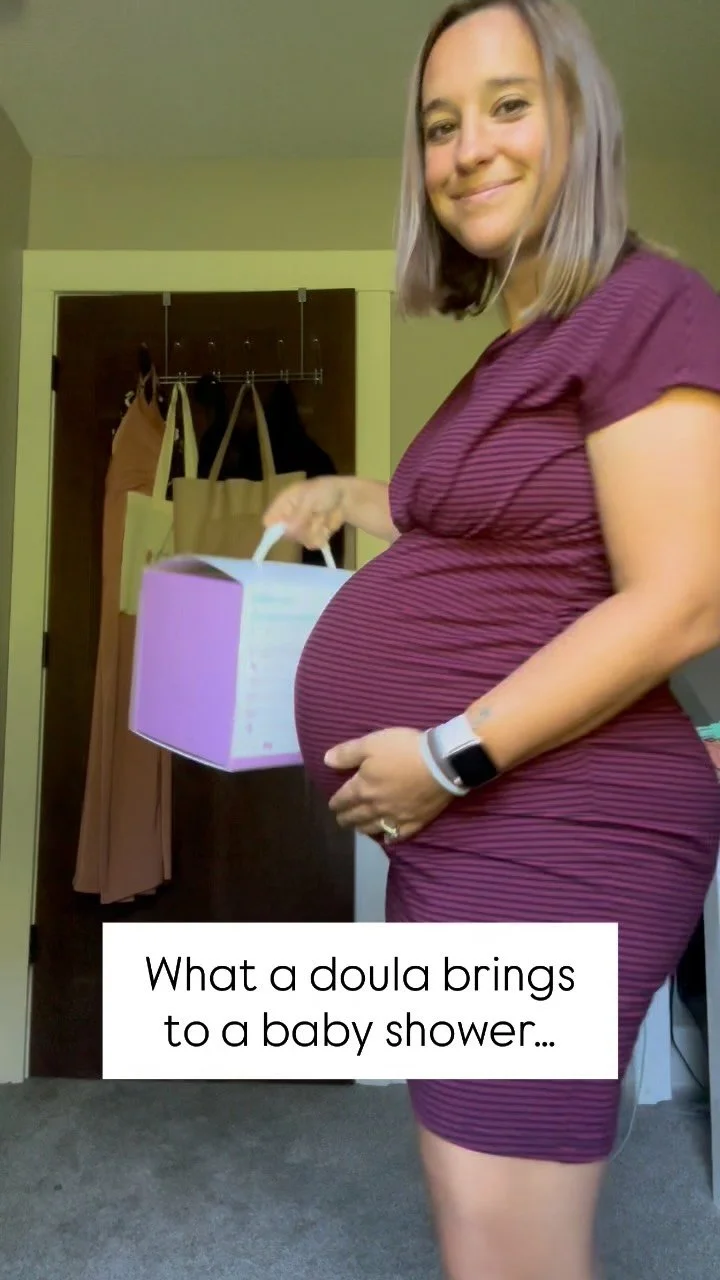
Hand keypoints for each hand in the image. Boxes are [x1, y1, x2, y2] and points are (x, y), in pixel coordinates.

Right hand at [263, 476, 346, 550]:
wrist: (347, 498)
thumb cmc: (325, 491)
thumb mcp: (310, 499)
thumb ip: (298, 516)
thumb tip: (286, 532)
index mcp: (283, 503)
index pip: (269, 521)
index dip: (274, 529)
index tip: (287, 531)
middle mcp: (288, 517)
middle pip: (285, 534)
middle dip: (300, 530)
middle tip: (312, 518)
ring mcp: (300, 528)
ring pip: (300, 540)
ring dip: (314, 531)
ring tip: (322, 517)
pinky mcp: (312, 536)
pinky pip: (312, 544)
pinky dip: (322, 537)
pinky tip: (327, 526)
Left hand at [324, 728, 452, 843]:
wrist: (441, 763)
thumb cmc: (403, 749)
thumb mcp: (371, 743)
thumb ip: (347, 753)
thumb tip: (326, 761)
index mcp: (362, 788)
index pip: (342, 799)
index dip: (336, 802)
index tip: (333, 805)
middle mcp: (375, 807)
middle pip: (355, 817)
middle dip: (346, 818)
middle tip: (342, 819)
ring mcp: (395, 817)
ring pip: (373, 828)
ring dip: (362, 828)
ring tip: (359, 828)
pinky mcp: (415, 822)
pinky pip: (398, 835)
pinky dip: (390, 839)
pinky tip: (387, 839)